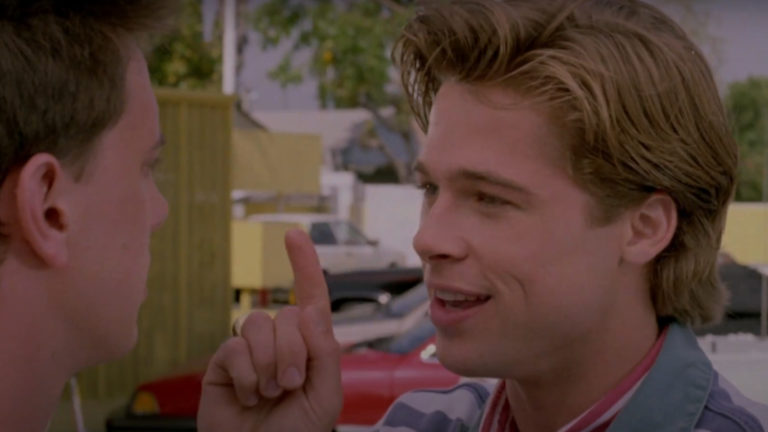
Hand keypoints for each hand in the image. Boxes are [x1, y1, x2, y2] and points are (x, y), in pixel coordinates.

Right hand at [197, 229, 341, 431]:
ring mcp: (251, 353)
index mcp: (310, 347)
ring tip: (269, 392)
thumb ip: (324, 351)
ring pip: (257, 324)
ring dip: (268, 362)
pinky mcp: (224, 365)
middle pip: (285, 315)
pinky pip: (234, 348)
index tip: (294, 235)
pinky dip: (247, 375)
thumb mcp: (326, 396)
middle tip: (290, 385)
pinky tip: (249, 396)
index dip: (304, 265)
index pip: (309, 299)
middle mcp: (280, 344)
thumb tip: (307, 310)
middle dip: (292, 352)